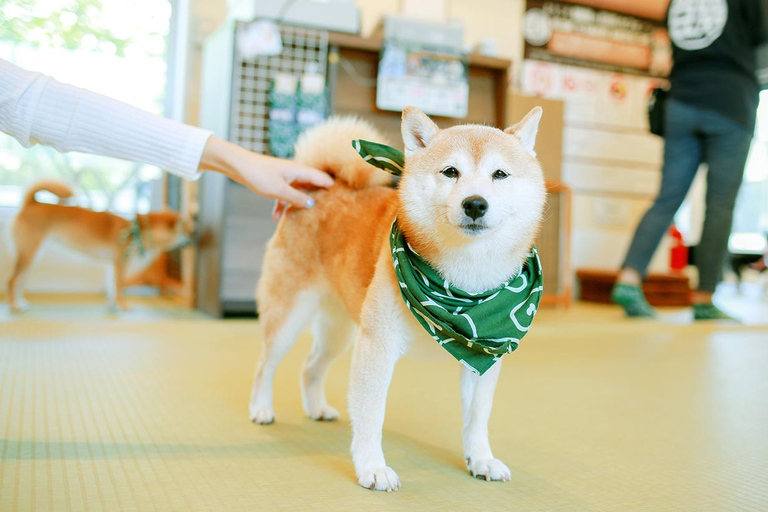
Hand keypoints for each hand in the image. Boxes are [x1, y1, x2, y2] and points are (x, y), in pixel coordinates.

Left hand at [198, 136, 332, 213]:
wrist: (237, 166)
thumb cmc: (258, 175)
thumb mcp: (279, 191)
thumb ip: (296, 198)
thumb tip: (312, 205)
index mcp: (300, 171)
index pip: (323, 179)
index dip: (333, 189)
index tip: (343, 200)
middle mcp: (295, 172)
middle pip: (312, 186)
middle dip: (317, 199)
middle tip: (325, 213)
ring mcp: (286, 177)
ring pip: (297, 192)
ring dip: (297, 205)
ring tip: (299, 219)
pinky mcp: (276, 181)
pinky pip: (284, 194)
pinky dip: (282, 204)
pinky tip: (274, 217)